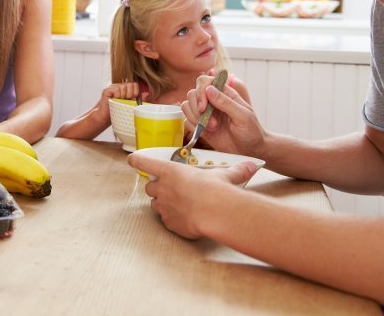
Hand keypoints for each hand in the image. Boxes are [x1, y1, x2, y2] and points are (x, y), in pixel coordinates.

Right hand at [94, 82, 142, 121]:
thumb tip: (147, 94)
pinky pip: (116, 90)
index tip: (132, 99)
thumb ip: (137, 99)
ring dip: (123, 96)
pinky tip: (114, 100)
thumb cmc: (118, 111)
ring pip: (123, 87)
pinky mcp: (107, 90)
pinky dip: (117, 96)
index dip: (135, 92)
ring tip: (119, 101)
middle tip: (125, 100)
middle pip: (130, 84)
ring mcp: (112, 87)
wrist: (106, 117)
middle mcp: (119, 86)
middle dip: (130, 94)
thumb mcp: (130, 104)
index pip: (134, 84)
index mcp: (125, 88)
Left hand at [127, 153, 257, 238]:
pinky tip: (185, 220)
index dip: (137, 160)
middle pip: (150, 186)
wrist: (216, 213)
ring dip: (162, 204)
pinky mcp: (169, 223)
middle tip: (170, 189)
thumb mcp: (225, 176)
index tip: (131, 159)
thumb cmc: (216, 190)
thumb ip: (236, 171)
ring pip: (155, 204)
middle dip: (157, 188)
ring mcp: (164, 207)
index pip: (145, 162)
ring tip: (178, 205)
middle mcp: (163, 188)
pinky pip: (166, 221)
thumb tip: (252, 165)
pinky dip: (172, 220)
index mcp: (170, 171)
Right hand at [181, 75, 265, 156]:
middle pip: (192, 93)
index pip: (205, 82)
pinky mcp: (200, 125)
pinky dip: (193, 126)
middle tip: (209, 121)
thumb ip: (226, 102)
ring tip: (212, 128)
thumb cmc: (251, 131)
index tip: (203, 106)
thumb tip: (209, 89)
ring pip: (186, 106)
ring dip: (195, 118)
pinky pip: (186, 120)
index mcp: (224, 93)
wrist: (249, 150)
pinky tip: (206, 133)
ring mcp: (205, 113)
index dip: (200, 91)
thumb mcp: (243, 116)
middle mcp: (212, 101)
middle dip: (196, 108)